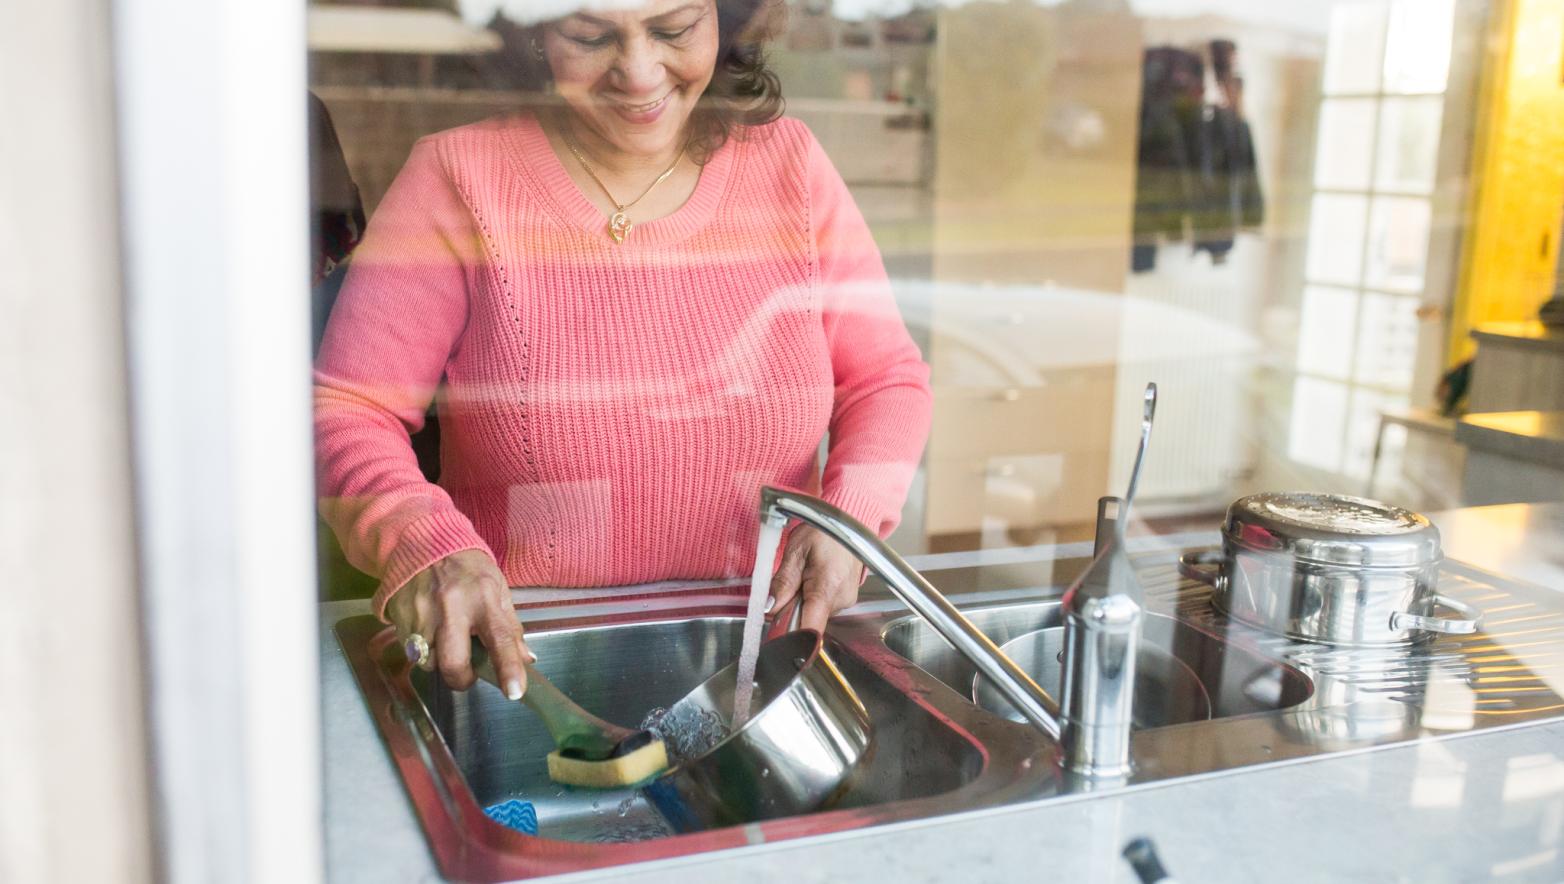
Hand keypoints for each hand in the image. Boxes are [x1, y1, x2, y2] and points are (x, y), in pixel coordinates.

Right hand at [385, 549, 534, 697]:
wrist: (421, 542)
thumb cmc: (466, 568)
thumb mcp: (497, 587)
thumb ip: (510, 626)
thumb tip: (526, 659)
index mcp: (483, 598)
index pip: (500, 639)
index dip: (508, 668)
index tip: (515, 692)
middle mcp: (451, 607)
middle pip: (454, 664)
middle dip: (463, 679)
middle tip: (468, 672)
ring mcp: (422, 615)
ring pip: (430, 664)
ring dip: (441, 662)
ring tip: (446, 640)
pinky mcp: (401, 620)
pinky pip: (413, 653)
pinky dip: (424, 651)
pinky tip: (429, 630)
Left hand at [767, 525, 865, 633]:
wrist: (850, 518)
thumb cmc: (824, 530)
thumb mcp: (795, 551)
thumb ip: (782, 582)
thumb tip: (770, 608)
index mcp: (827, 588)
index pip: (810, 630)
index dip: (791, 637)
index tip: (777, 633)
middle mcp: (841, 599)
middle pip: (808, 621)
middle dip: (792, 609)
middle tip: (791, 583)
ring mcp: (847, 600)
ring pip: (815, 614)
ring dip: (804, 601)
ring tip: (806, 574)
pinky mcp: (847, 598)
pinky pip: (824, 606)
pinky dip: (814, 596)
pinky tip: (815, 577)